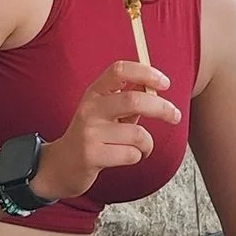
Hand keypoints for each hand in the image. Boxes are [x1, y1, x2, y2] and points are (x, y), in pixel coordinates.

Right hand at [36, 58, 180, 204]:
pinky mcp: (91, 155)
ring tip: (142, 147)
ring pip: (138, 135)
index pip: (119, 70)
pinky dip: (137, 157)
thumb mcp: (107, 112)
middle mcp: (90, 109)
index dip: (146, 72)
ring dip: (148, 144)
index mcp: (94, 92)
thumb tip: (156, 85)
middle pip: (134, 100)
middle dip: (162, 108)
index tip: (165, 83)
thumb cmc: (92, 136)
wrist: (61, 166)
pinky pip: (131, 154)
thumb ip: (128, 99)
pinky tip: (128, 157)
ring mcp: (89, 132)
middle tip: (175, 116)